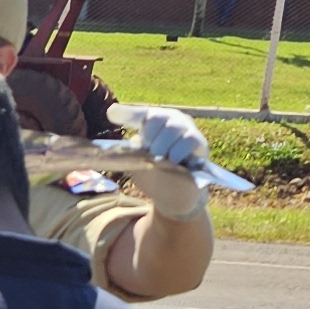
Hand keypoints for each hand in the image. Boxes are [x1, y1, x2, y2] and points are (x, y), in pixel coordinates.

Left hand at [119, 105, 212, 223]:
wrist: (176, 195)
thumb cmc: (156, 175)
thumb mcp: (138, 164)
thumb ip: (134, 153)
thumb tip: (135, 143)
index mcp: (152, 122)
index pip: (138, 114)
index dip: (125, 113)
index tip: (111, 113)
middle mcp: (170, 119)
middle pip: (156, 118)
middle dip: (150, 139)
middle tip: (152, 155)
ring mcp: (186, 128)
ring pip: (172, 128)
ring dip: (163, 148)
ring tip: (163, 160)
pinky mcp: (198, 141)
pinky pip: (187, 140)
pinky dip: (177, 153)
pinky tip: (174, 161)